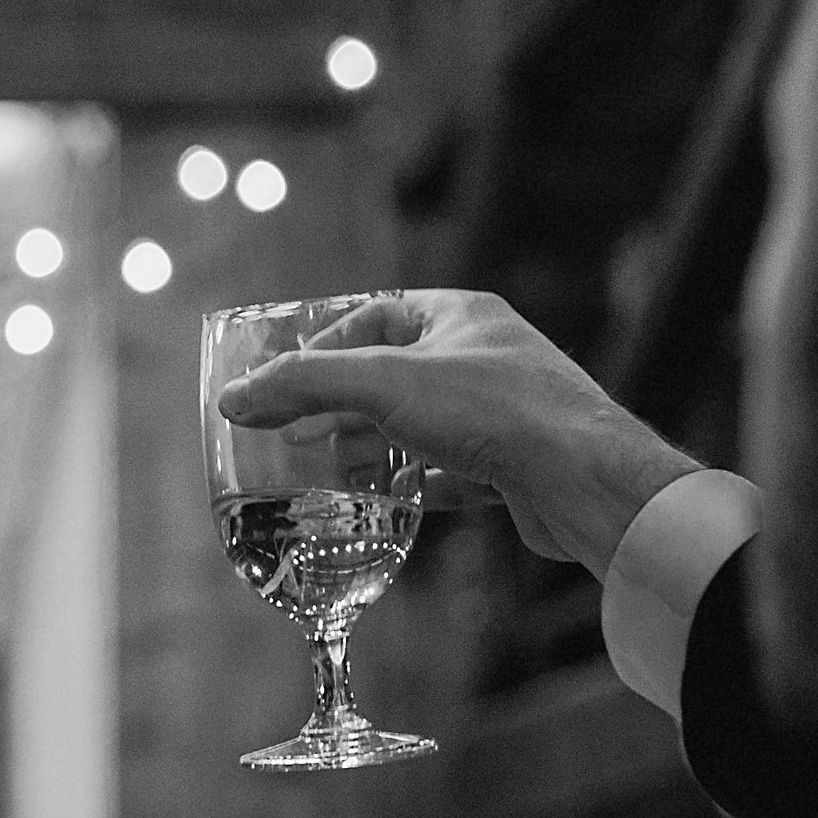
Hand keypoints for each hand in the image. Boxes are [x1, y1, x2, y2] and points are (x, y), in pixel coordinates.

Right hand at [214, 289, 698, 576]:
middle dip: (339, 406)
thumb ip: (304, 384)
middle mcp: (483, 355)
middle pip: (390, 373)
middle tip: (296, 434)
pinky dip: (411, 485)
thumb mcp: (383, 384)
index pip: (374, 315)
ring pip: (416, 424)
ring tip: (335, 471)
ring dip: (372, 448)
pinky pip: (446, 470)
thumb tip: (236, 396)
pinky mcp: (508, 464)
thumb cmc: (495, 412)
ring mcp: (499, 412)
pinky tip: (387, 503)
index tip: (284, 384)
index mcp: (460, 315)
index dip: (323, 347)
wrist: (581, 480)